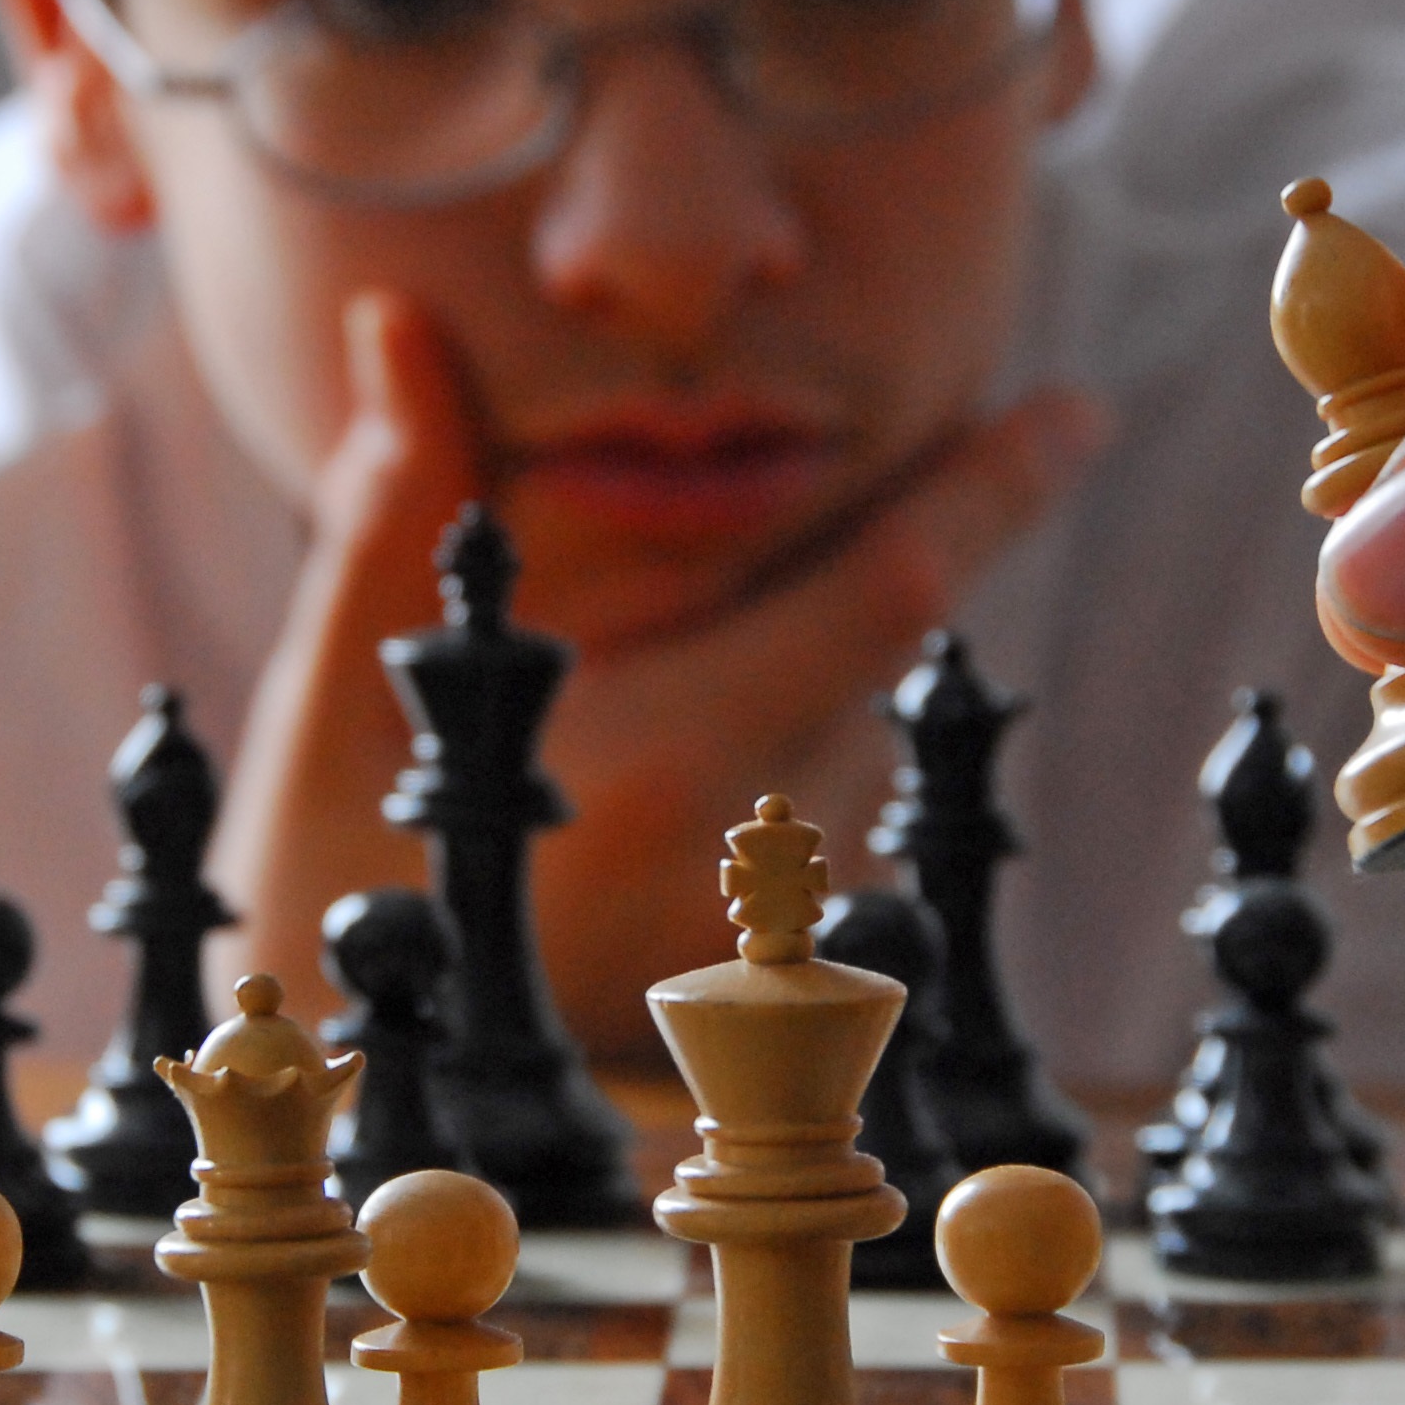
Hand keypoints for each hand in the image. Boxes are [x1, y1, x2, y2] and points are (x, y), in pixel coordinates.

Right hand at [208, 290, 1099, 1063]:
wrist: (345, 1082)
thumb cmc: (330, 873)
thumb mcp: (340, 690)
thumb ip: (401, 510)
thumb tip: (397, 322)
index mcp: (664, 765)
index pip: (890, 592)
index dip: (992, 491)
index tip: (1075, 409)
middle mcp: (754, 861)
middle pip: (874, 653)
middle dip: (863, 557)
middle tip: (843, 500)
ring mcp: (782, 936)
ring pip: (853, 732)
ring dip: (800, 672)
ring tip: (645, 706)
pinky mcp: (786, 986)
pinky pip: (831, 818)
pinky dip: (778, 758)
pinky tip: (656, 793)